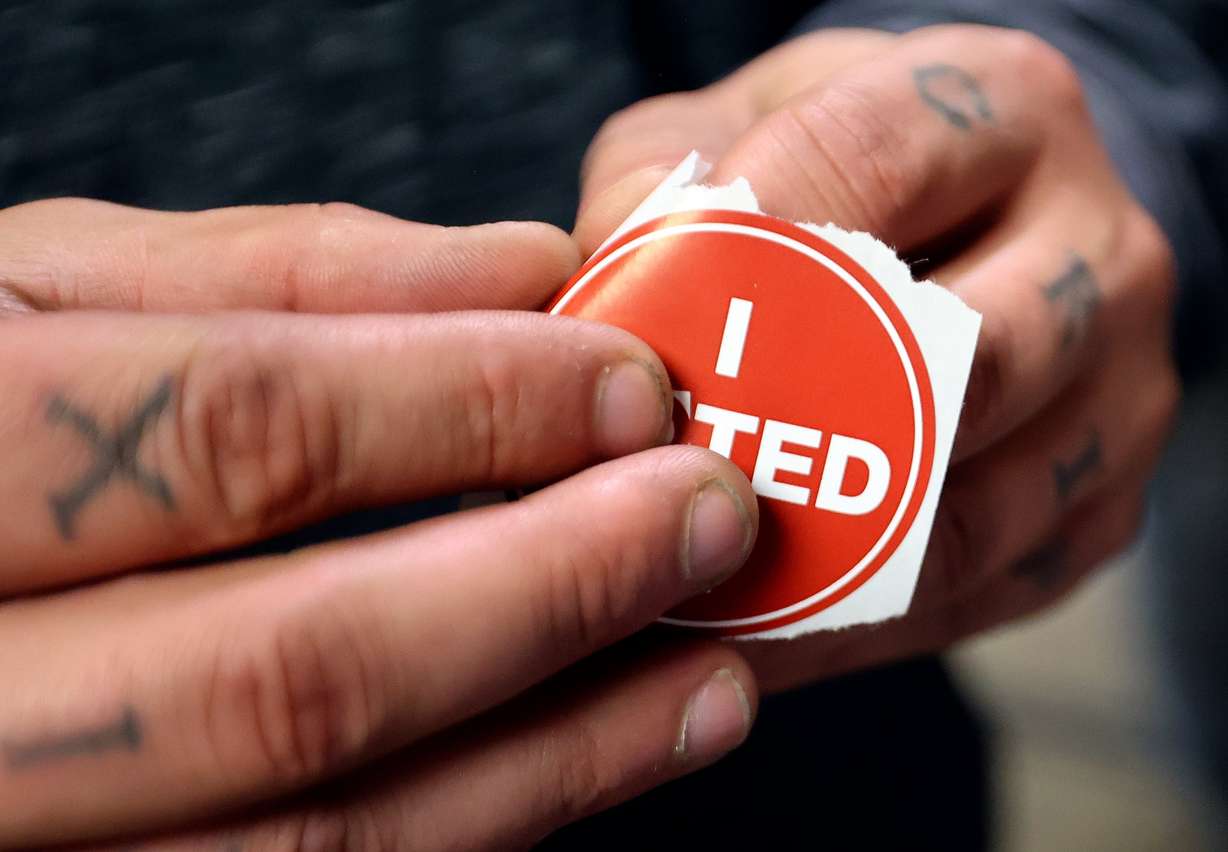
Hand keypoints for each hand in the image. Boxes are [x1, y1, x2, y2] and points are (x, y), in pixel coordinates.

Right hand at [0, 200, 758, 848]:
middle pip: (293, 669)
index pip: (238, 434)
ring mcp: (27, 839)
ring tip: (702, 678)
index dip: (468, 407)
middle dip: (544, 589)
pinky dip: (474, 828)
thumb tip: (513, 273)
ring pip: (316, 836)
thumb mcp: (31, 292)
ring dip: (552, 754)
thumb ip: (268, 276)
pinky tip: (578, 757)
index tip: (632, 382)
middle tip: (708, 518)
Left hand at [577, 25, 1177, 690]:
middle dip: (793, 435)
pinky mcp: (1097, 514)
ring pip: (968, 514)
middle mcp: (1099, 252)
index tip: (630, 334)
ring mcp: (1116, 397)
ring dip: (810, 564)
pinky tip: (737, 630)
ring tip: (672, 580)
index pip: (873, 171)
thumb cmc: (830, 171)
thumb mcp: (738, 128)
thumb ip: (658, 190)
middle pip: (966, 363)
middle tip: (652, 481)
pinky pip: (967, 596)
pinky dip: (841, 625)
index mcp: (1006, 112)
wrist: (974, 228)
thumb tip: (591, 307)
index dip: (742, 254)